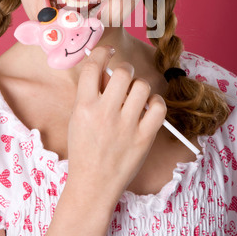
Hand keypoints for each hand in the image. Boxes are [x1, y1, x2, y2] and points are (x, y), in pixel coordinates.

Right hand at [66, 45, 166, 206]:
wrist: (93, 184)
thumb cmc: (84, 148)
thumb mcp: (77, 118)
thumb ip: (90, 93)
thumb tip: (105, 68)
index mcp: (84, 106)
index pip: (93, 66)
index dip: (102, 52)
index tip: (108, 51)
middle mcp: (105, 113)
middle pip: (123, 72)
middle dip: (125, 70)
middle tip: (124, 78)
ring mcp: (126, 126)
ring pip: (143, 86)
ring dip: (140, 86)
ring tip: (135, 96)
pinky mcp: (144, 137)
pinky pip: (159, 106)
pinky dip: (155, 102)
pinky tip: (148, 107)